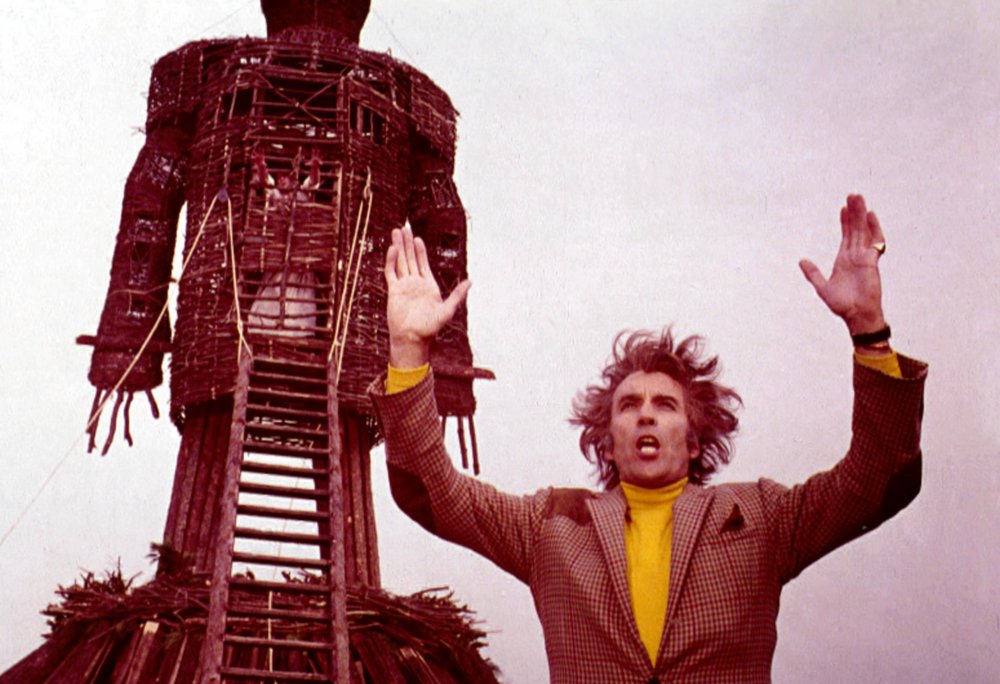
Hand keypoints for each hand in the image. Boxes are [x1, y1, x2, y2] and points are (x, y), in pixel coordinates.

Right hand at [384, 226, 470, 367]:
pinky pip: (391, 272)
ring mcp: (404, 286)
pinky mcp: (394, 291)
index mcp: (428, 286)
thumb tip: (471, 282)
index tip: (417, 238)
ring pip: (400, 262)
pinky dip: (391, 261)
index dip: (420, 251)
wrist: (412, 339)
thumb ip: (457, 295)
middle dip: (407, 243)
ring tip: (396, 232)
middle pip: (410, 259)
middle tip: (404, 228)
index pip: (422, 263)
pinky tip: (392, 249)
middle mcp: (415, 283)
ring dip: (399, 247)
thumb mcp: (447, 310)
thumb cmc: (430, 328)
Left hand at [799, 194, 886, 333]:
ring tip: (859, 198)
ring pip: (863, 230)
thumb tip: (802, 260)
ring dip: (861, 215)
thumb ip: (813, 273)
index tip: (843, 208)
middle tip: (853, 195)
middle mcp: (855, 256)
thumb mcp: (822, 287)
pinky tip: (871, 216)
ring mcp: (865, 257)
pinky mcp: (872, 261)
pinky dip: (874, 228)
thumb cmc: (842, 304)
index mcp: (844, 260)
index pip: (846, 236)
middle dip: (854, 212)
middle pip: (855, 229)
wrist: (856, 315)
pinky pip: (875, 241)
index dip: (844, 222)